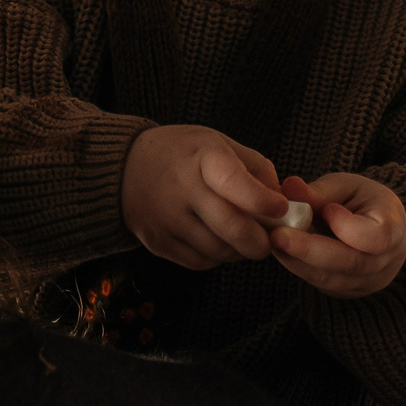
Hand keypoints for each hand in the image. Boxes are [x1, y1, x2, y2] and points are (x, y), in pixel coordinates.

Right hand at [121, 124, 291, 268]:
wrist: (123, 169)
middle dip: (261, 241)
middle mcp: (181, 189)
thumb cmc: (182, 154)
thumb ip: (255, 168)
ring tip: (243, 237)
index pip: (234, 182)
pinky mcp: (158, 243)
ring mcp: (167, 219)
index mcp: (201, 157)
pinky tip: (218, 240)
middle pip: (233, 228)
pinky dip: (218, 257)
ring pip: (220, 251)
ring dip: (240, 250)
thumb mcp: (217, 143)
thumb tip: (283, 204)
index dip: (262, 201)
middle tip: (270, 240)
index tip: (281, 208)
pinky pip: (201, 262)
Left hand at [270, 173, 405, 298]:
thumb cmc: (362, 202)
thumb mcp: (347, 187)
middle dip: (309, 250)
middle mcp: (384, 263)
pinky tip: (280, 249)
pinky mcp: (345, 292)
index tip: (328, 209)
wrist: (377, 230)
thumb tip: (289, 188)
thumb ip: (321, 191)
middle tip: (277, 234)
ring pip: (329, 278)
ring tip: (273, 238)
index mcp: (394, 229)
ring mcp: (366, 283)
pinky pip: (319, 283)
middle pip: (349, 263)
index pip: (376, 238)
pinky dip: (297, 266)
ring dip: (296, 259)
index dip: (349, 227)